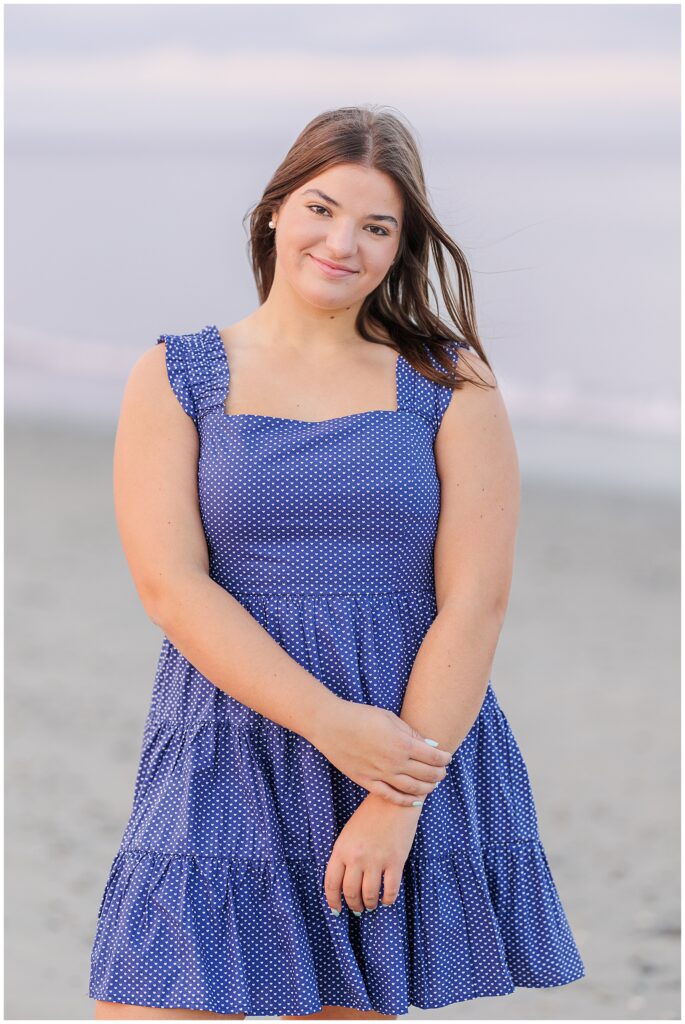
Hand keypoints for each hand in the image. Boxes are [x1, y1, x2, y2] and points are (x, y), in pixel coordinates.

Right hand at [308, 696, 451, 805]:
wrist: (330, 725)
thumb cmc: (360, 716)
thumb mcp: (389, 717)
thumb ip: (411, 733)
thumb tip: (431, 746)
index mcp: (401, 743)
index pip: (433, 757)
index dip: (444, 759)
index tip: (447, 757)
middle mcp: (394, 762)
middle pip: (426, 774)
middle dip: (439, 774)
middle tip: (443, 772)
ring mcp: (380, 774)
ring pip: (412, 789)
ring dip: (427, 788)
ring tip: (432, 785)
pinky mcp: (367, 781)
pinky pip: (391, 796)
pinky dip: (406, 801)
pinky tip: (416, 800)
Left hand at [324, 793, 420, 912]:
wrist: (393, 801)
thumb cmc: (369, 815)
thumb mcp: (348, 833)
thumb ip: (344, 856)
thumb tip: (343, 883)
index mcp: (341, 849)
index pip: (331, 883)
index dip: (333, 900)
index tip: (336, 910)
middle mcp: (356, 857)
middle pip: (350, 892)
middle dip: (353, 905)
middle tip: (357, 909)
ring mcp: (376, 860)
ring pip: (369, 895)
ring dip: (369, 904)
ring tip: (371, 905)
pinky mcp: (396, 861)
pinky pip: (390, 890)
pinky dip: (388, 899)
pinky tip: (387, 900)